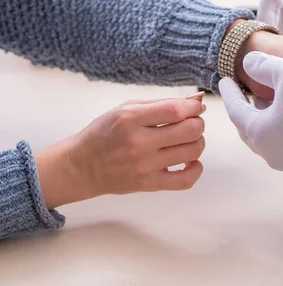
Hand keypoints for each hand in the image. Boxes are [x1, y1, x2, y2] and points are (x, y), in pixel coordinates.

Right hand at [35, 96, 206, 208]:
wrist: (81, 167)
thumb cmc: (104, 134)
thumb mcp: (126, 109)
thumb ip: (161, 104)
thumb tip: (196, 101)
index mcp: (131, 119)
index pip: (175, 110)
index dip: (194, 107)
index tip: (196, 107)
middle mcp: (139, 143)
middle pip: (190, 131)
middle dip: (198, 124)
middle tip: (192, 124)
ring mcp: (145, 166)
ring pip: (192, 152)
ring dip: (198, 143)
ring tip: (189, 141)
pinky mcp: (149, 184)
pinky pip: (186, 180)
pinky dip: (196, 169)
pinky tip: (189, 161)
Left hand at [220, 51, 282, 173]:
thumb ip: (263, 65)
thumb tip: (250, 63)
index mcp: (260, 132)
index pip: (235, 110)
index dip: (229, 92)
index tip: (224, 81)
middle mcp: (272, 153)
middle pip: (250, 128)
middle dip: (244, 110)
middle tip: (240, 96)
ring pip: (269, 138)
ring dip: (265, 119)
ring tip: (267, 102)